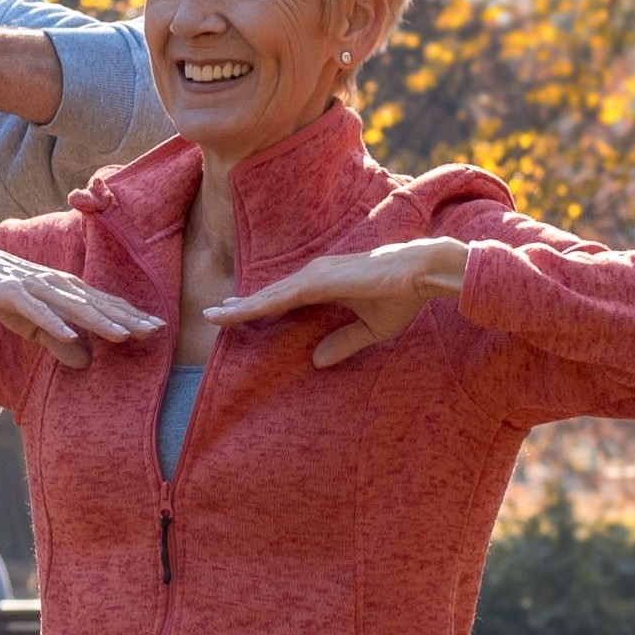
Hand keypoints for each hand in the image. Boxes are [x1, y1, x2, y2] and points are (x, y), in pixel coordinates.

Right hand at [0, 238, 160, 369]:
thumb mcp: (31, 323)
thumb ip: (58, 340)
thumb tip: (86, 362)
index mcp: (62, 289)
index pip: (102, 303)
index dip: (129, 315)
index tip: (157, 328)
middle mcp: (53, 283)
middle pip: (95, 302)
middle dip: (125, 317)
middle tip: (155, 330)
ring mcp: (32, 285)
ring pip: (70, 305)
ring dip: (97, 320)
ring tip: (122, 335)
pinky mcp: (8, 290)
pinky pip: (32, 308)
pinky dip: (50, 320)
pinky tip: (67, 333)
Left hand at [207, 239, 469, 364]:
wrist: (422, 272)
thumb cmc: (402, 295)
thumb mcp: (370, 329)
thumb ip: (343, 343)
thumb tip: (317, 361)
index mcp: (325, 286)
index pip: (284, 298)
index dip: (260, 305)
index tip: (237, 311)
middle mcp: (315, 276)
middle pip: (270, 295)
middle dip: (242, 306)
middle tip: (213, 314)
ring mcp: (314, 276)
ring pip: (269, 296)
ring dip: (241, 307)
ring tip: (213, 317)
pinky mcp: (318, 280)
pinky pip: (279, 297)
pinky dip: (256, 305)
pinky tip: (236, 312)